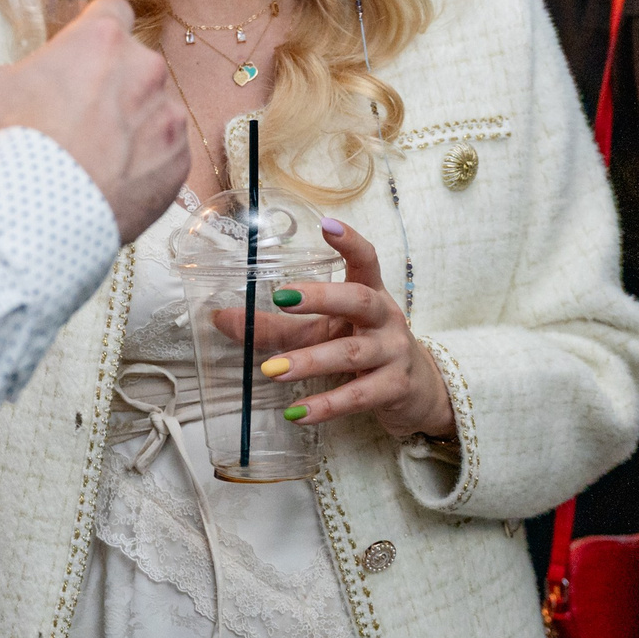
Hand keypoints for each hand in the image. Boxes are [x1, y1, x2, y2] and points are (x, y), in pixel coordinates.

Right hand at [0, 0, 187, 241]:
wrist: (43, 218)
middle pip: (132, 65)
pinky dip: (145, 167)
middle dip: (108, 84)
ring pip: (153, 111)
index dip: (93, 31)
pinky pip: (166, 157)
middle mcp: (146, 70)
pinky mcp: (177, 166)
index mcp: (102, 40)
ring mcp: (168, 120)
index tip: (75, 56)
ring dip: (131, 124)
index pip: (112, 12)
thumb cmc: (11, 143)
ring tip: (90, 154)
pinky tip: (110, 181)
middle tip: (71, 115)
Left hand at [257, 218, 454, 439]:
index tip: (326, 224)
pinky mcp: (394, 388)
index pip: (366, 259)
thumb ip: (277, 326)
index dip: (350, 242)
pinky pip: (357, 396)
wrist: (417, 392)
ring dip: (310, 361)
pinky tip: (297, 413)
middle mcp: (385, 317)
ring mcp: (393, 352)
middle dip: (321, 297)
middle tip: (282, 297)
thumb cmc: (363, 349)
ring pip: (351, 352)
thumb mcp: (323, 332)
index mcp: (371, 293)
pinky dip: (326, 405)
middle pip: (359, 300)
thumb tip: (220, 318)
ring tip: (272, 369)